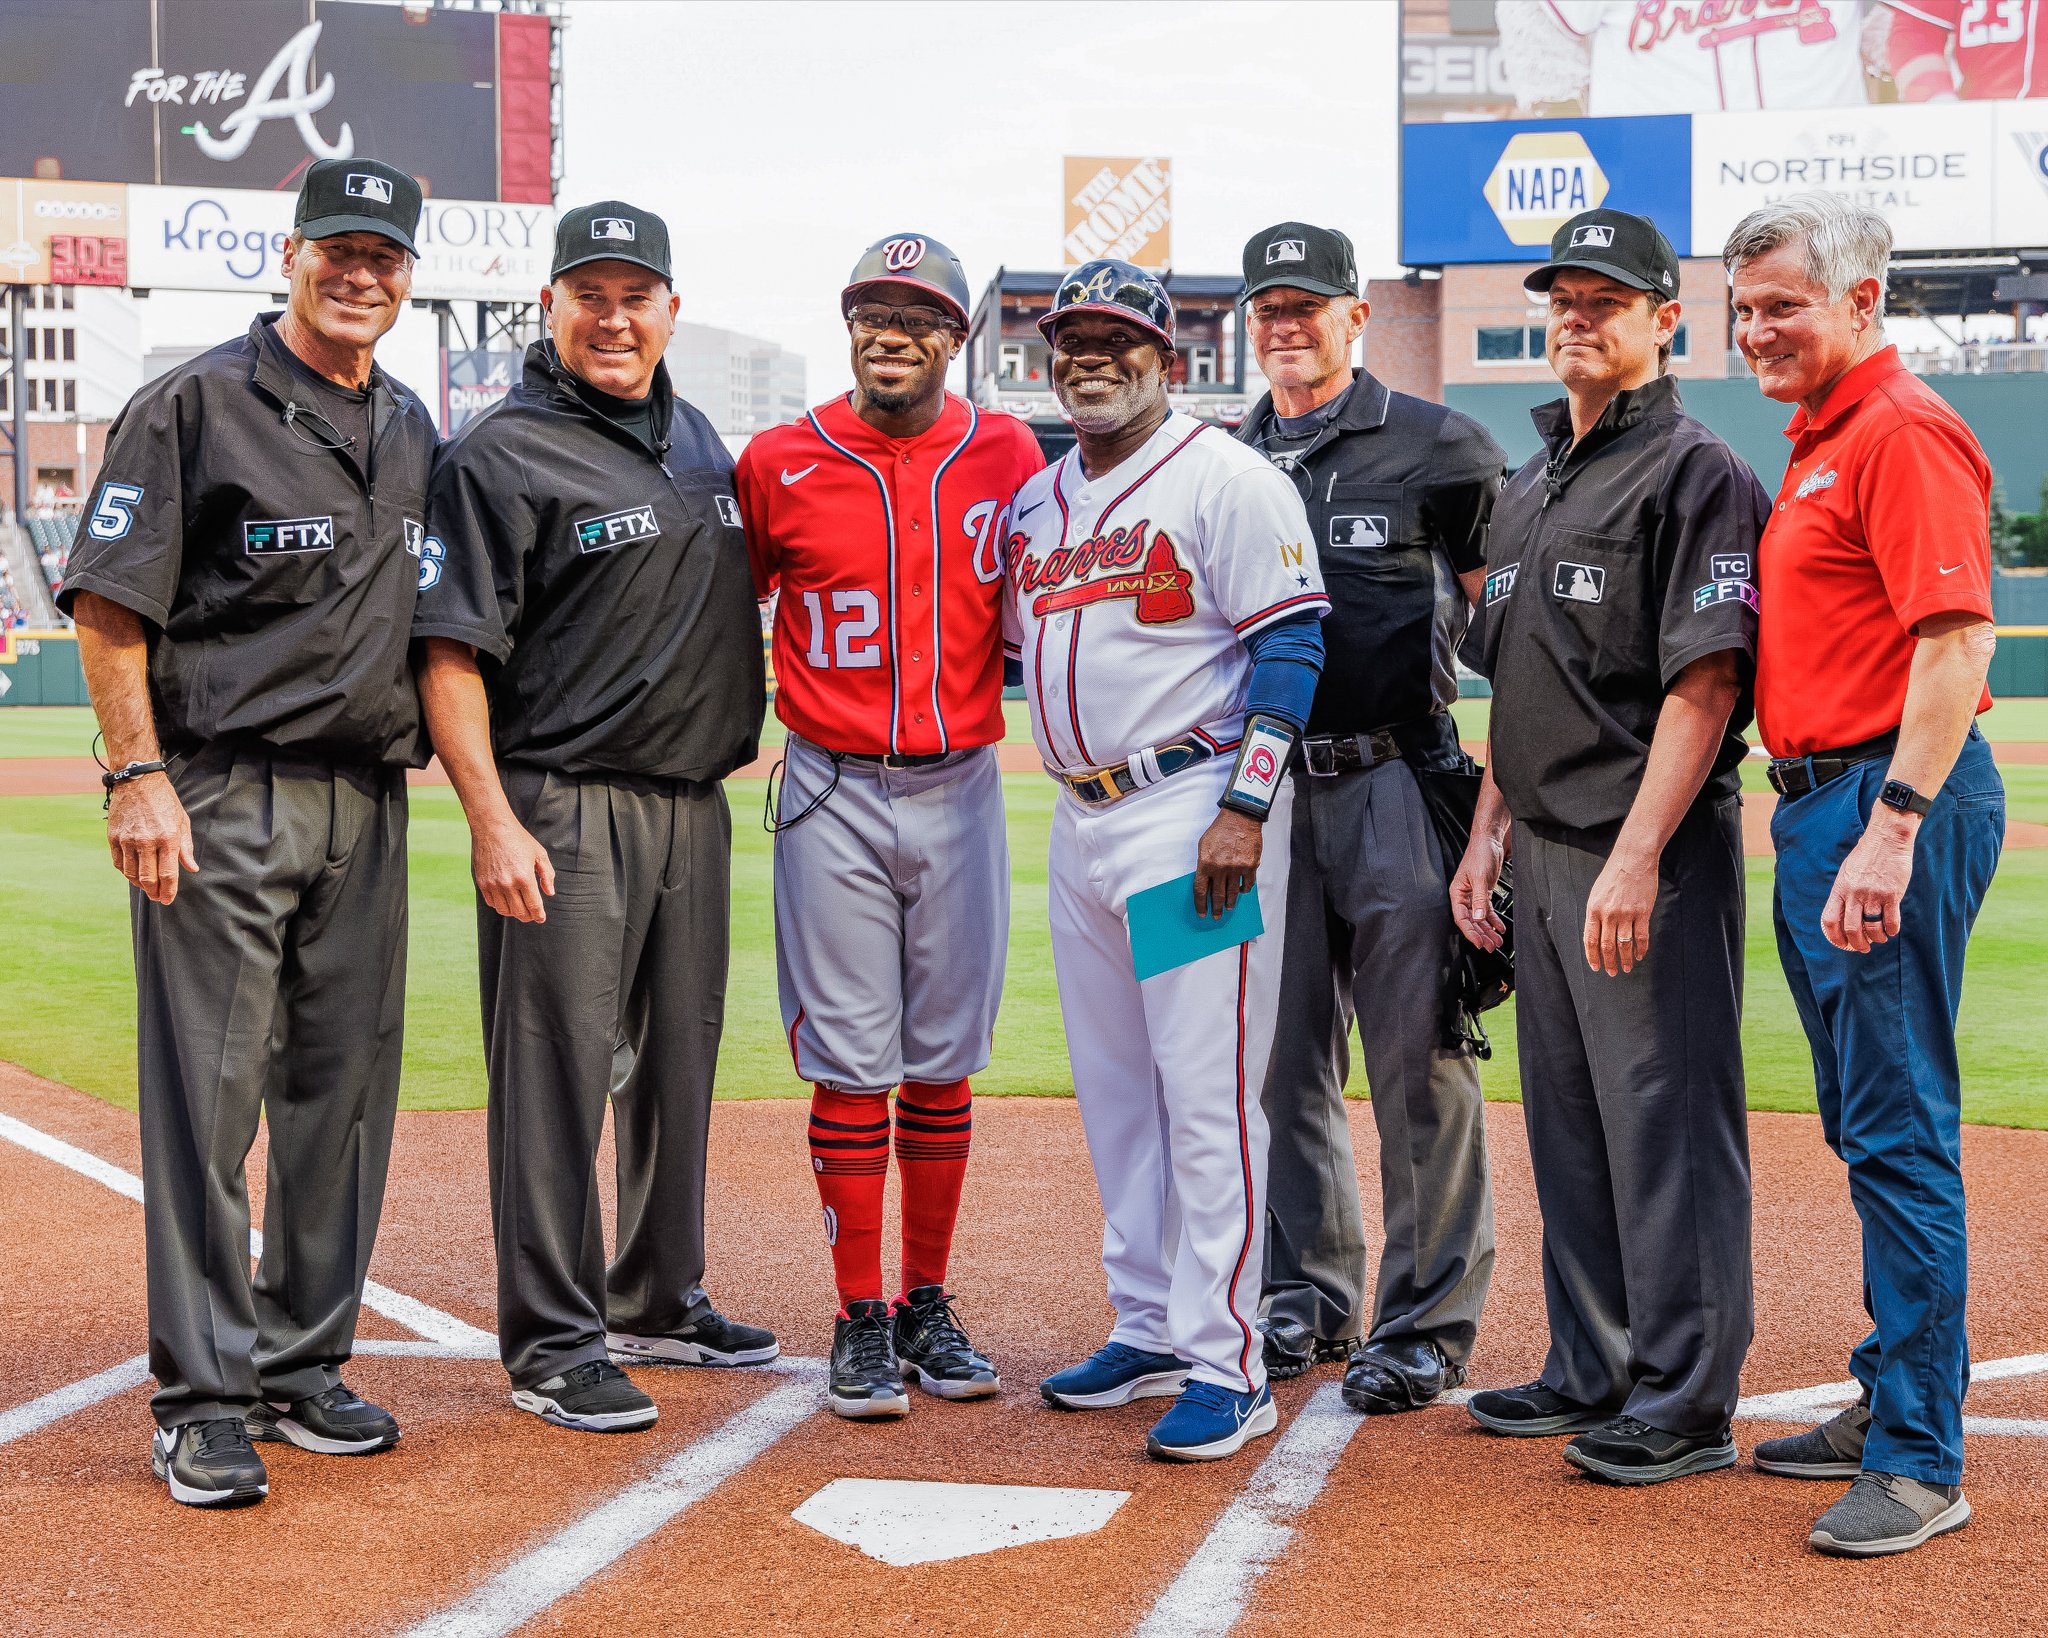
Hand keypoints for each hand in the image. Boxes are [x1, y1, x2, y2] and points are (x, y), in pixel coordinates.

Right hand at [106, 772, 196, 904]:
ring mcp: (127, 839)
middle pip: (148, 878)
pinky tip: (133, 875)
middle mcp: (146, 841)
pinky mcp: (113, 837)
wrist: (138, 781)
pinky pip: (118, 863)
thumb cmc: (164, 801)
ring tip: (147, 888)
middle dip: (154, 892)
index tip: (168, 900)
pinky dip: (126, 873)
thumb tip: (191, 868)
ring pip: (131, 873)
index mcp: (167, 838)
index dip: (168, 890)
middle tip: (158, 898)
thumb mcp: (182, 821)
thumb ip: (186, 847)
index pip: (168, 873)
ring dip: (140, 885)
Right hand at [473, 812, 555, 922]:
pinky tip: (507, 901)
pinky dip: (501, 906)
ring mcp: (493, 884)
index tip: (541, 918)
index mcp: (524, 877)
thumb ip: (547, 875)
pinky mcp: (482, 883)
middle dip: (528, 916)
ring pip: (504, 910)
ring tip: (520, 909)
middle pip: (519, 912)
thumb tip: (550, 892)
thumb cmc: (518, 839)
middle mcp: (508, 884)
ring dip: (514, 913)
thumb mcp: (539, 854)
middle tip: (532, 916)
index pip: (533, 905)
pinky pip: (492, 903)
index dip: (538, 915)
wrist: (492, 827)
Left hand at [1193, 808, 1262, 919]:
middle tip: (1216, 916)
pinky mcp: (1250, 866)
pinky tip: (1240, 892)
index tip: (1202, 913)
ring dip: (1230, 903)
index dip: (1201, 904)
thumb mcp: (1203, 845)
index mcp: (1206, 863)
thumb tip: (1205, 880)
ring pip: (1233, 893)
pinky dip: (1243, 890)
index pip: (1201, 891)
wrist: (1240, 819)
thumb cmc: (1220, 831)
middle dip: (1216, 908)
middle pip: (1217, 895)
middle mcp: (1221, 868)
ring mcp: (1237, 868)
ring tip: (1228, 908)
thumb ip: (1203, 864)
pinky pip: (1247, 885)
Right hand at [1449, 832, 1505, 951]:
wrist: (1489, 840)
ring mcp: (1474, 895)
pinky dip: (1494, 920)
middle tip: (1491, 947)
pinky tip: (1500, 928)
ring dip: (1488, 930)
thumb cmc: (1480, 853)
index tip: (1480, 943)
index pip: (1462, 918)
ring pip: (1480, 918)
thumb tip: (1478, 918)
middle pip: (1471, 921)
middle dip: (1481, 935)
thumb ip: (1479, 899)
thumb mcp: (1480, 877)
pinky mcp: (1484, 892)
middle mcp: (1464, 896)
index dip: (1470, 932)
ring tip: (1497, 942)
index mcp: (1457, 893)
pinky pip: (1487, 910)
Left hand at [1583, 843, 1657, 975]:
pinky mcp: (1642, 912)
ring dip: (1625, 960)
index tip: (1596, 967)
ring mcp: (1625, 914)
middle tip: (1612, 973)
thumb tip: (1596, 934)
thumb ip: (1595, 914)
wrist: (1632, 860)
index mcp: (1593, 910)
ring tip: (1627, 968)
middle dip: (1608, 962)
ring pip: (1624, 945)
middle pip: (1607, 946)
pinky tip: (1639, 956)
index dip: (1592, 956)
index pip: (1590, 940)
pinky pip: (1641, 937)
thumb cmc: (1613, 876)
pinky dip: (1640, 949)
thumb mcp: (1596, 894)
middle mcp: (1608, 914)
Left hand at [1822, 808, 1914, 952]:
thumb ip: (1844, 892)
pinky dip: (1891, 930)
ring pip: (1872, 928)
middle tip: (1863, 947)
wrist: (1886, 839)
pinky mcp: (1892, 895)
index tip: (1841, 944)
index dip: (1834, 936)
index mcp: (1840, 889)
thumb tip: (1843, 913)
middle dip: (1857, 944)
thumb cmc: (1866, 855)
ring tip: (1879, 938)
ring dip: (1876, 938)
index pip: (1830, 919)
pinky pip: (1891, 921)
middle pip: (1852, 929)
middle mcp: (1855, 894)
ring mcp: (1874, 895)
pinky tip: (1891, 930)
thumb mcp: (1847, 872)